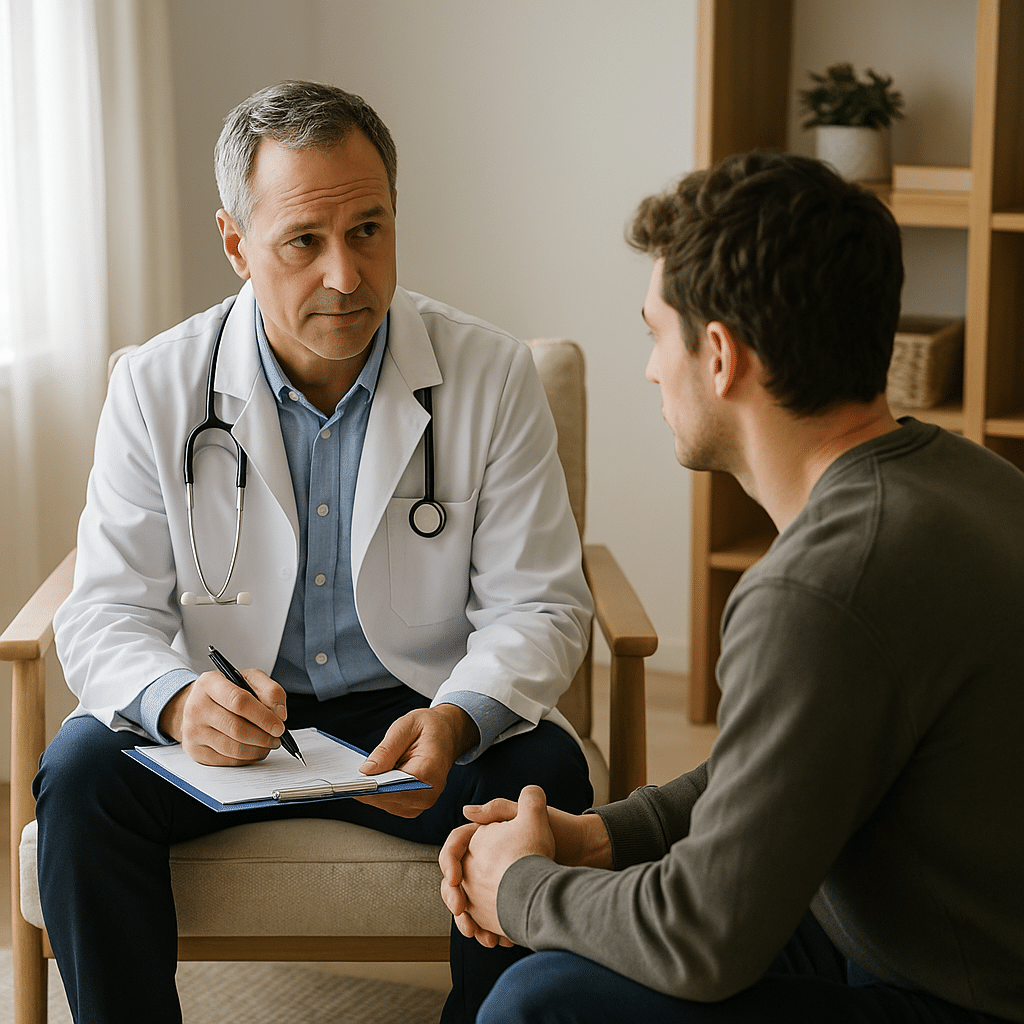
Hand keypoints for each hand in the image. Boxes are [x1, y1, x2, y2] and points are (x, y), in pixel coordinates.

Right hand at [158, 668, 288, 765]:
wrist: (199, 704)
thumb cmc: (228, 691)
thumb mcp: (250, 679)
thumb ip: (271, 691)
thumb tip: (280, 715)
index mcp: (210, 684)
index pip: (239, 701)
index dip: (263, 716)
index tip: (279, 725)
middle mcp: (197, 707)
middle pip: (236, 728)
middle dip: (264, 736)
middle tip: (278, 737)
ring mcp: (193, 732)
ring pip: (234, 748)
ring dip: (258, 749)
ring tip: (269, 743)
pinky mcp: (196, 751)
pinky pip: (228, 760)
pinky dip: (248, 758)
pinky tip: (255, 749)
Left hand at [355, 704, 478, 817]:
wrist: (447, 734)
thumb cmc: (430, 728)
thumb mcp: (406, 726)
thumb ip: (387, 749)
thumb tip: (366, 770)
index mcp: (430, 771)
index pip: (395, 788)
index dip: (372, 787)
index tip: (351, 783)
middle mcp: (429, 793)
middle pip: (388, 799)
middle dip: (367, 788)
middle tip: (347, 778)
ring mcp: (423, 802)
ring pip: (386, 804)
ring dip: (371, 791)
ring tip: (358, 776)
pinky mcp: (414, 804)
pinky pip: (389, 803)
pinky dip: (378, 793)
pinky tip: (371, 779)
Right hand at [439, 785, 556, 944]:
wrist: (584, 853)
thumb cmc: (558, 828)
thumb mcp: (528, 814)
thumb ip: (498, 809)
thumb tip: (466, 810)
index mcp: (487, 837)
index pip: (456, 848)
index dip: (449, 862)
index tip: (455, 879)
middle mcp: (488, 859)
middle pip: (457, 881)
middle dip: (454, 899)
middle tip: (461, 912)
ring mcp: (498, 882)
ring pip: (470, 905)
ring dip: (469, 921)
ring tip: (478, 933)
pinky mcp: (509, 902)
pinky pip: (490, 920)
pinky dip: (490, 932)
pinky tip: (497, 940)